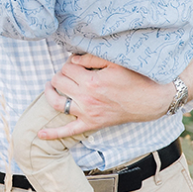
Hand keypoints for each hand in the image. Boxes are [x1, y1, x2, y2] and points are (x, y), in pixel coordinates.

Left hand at [40, 53, 174, 139]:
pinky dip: (53, 134)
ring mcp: (88, 113)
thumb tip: (73, 58)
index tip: (77, 62)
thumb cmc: (136, 78)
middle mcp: (87, 98)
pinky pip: (69, 132)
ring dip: (50, 93)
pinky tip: (40, 134)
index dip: (70, 62)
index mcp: (92, 81)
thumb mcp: (116, 62)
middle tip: (69, 72)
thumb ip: (92, 57)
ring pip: (58, 103)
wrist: (152, 100)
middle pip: (60, 82)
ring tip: (50, 86)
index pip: (68, 67)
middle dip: (61, 74)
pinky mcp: (92, 124)